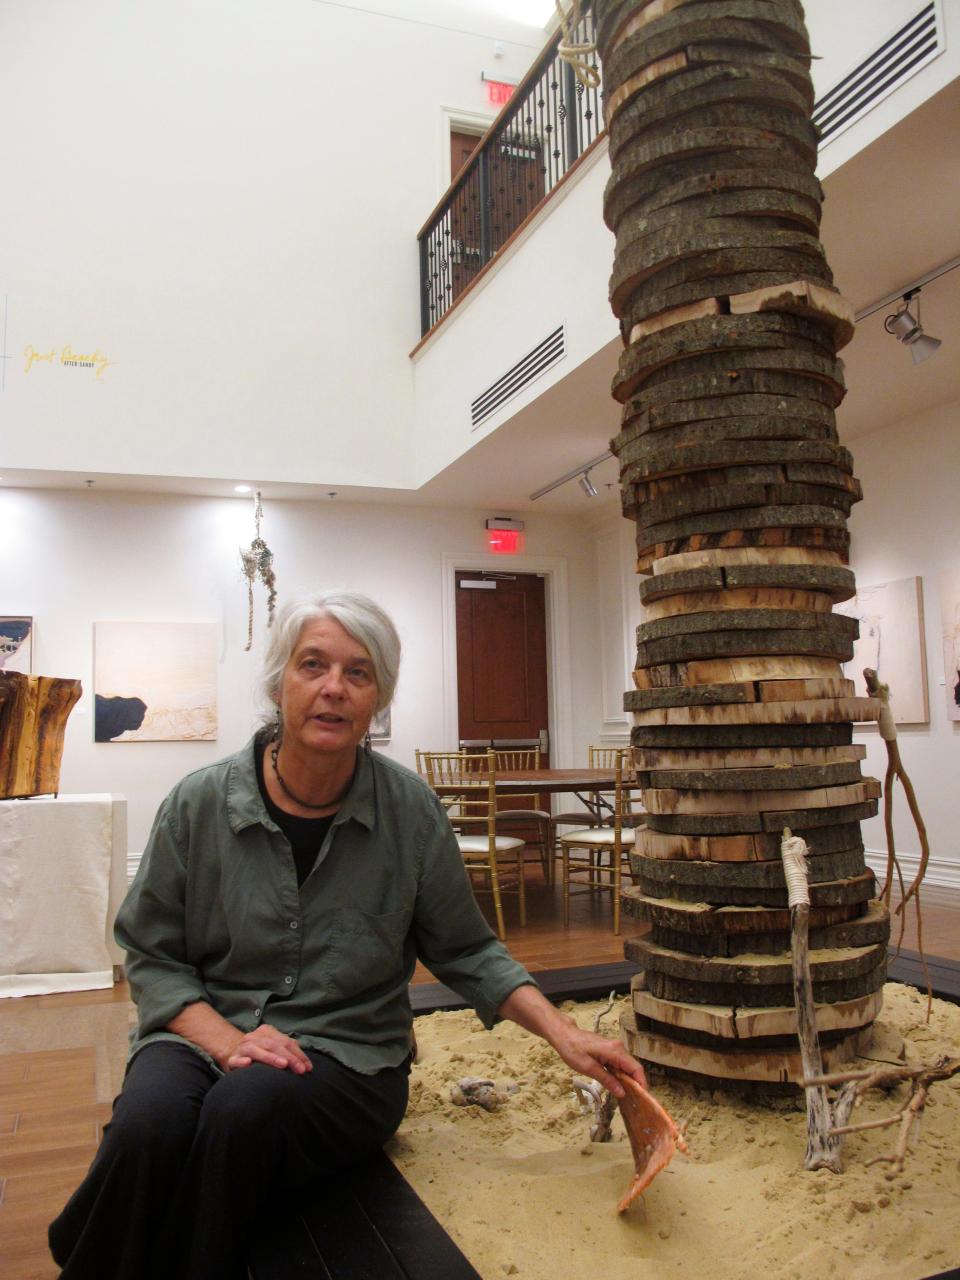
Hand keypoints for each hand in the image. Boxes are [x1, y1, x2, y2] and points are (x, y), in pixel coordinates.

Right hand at [222, 1023, 312, 1074]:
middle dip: (289, 1057)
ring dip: (271, 1058)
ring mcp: (243, 1047)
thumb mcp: (272, 1046)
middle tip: (300, 1070)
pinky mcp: (232, 1059)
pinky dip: (242, 1062)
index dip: (298, 1054)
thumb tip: (305, 1062)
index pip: (286, 1041)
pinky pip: (236, 1060)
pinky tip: (248, 1063)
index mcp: (267, 1032)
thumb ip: (287, 1049)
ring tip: (283, 1065)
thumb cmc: (258, 1052)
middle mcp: (254, 1037)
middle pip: (274, 1045)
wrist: (231, 1051)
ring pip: (257, 1050)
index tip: (308, 1067)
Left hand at [497, 984, 646, 1099]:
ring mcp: (615, 1048)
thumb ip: (606, 1080)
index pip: (636, 1068)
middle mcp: (618, 1048)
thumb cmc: (573, 1050)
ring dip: (628, 1081)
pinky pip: (620, 1065)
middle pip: (633, 1068)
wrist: (563, 1034)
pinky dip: (620, 1076)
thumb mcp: (588, 1068)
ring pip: (627, 1067)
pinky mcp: (610, 1051)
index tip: (643, 1098)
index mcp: (615, 1051)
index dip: (642, 1083)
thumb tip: (622, 1092)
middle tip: (634, 1102)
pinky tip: (618, 1087)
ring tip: (627, 1098)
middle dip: (635, 1085)